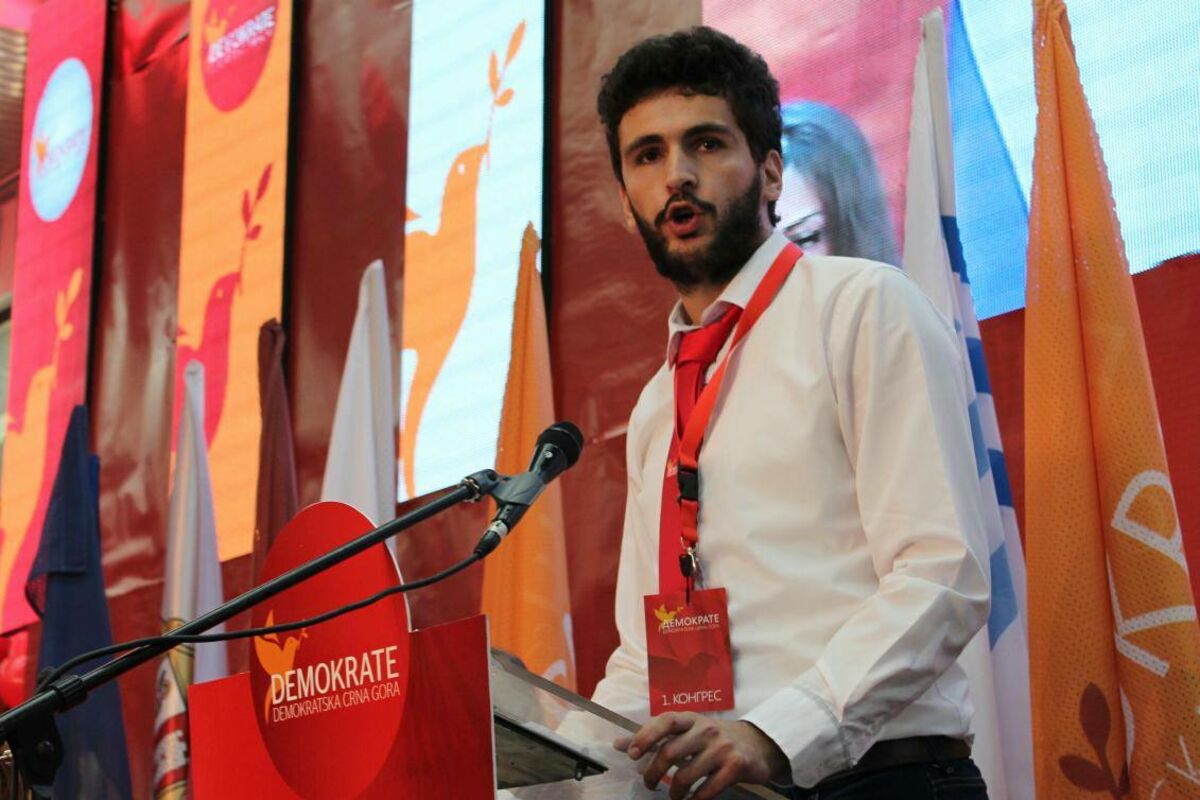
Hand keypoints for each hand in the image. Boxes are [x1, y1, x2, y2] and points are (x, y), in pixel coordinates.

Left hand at [614, 712, 788, 798]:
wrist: (756, 744)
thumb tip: (619, 744)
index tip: (632, 755)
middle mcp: (706, 730)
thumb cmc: (713, 738)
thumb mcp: (686, 731)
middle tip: (649, 784)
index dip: (645, 736)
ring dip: (674, 792)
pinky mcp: (736, 766)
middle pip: (670, 753)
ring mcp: (722, 747)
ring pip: (686, 776)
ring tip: (673, 796)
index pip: (665, 722)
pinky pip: (707, 790)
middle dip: (654, 773)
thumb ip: (655, 737)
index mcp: (691, 719)